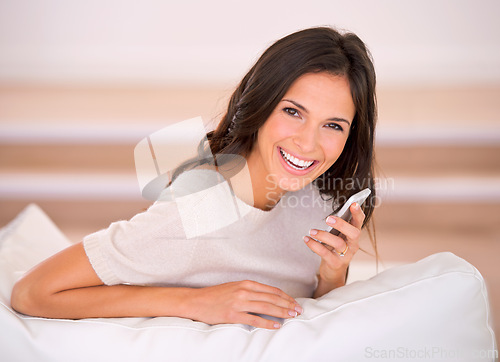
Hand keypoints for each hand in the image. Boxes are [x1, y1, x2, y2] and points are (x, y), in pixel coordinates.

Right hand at [187, 280, 302, 329]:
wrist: (196, 301)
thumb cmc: (215, 295)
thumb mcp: (234, 288)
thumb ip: (250, 291)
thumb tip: (267, 298)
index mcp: (246, 283)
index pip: (271, 290)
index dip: (285, 296)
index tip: (294, 302)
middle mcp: (244, 291)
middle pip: (272, 298)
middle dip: (288, 304)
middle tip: (299, 310)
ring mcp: (239, 303)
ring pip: (266, 307)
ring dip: (282, 312)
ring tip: (292, 316)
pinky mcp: (233, 315)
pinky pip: (254, 319)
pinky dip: (267, 323)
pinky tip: (276, 326)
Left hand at [304, 202, 364, 293]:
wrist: (333, 272)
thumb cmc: (335, 249)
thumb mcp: (338, 236)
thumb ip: (337, 226)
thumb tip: (331, 215)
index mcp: (353, 235)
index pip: (359, 222)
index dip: (358, 213)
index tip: (353, 204)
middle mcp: (353, 245)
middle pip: (354, 233)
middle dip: (342, 224)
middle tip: (328, 218)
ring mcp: (345, 255)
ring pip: (338, 243)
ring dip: (324, 235)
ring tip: (312, 231)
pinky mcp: (335, 263)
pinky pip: (325, 253)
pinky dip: (314, 245)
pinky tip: (306, 239)